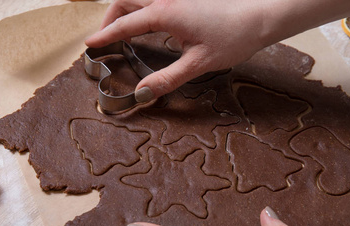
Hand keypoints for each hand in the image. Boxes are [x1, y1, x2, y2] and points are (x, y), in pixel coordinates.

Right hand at [85, 0, 266, 101]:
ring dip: (125, 9)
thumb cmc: (233, 37)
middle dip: (111, 18)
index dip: (106, 36)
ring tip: (122, 30)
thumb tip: (143, 93)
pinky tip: (147, 24)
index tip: (90, 44)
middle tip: (106, 38)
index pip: (125, 24)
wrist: (259, 17)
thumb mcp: (198, 64)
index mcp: (165, 13)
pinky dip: (141, 8)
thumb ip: (167, 78)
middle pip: (125, 1)